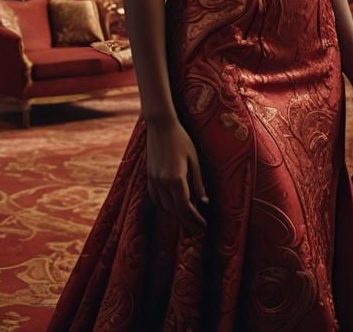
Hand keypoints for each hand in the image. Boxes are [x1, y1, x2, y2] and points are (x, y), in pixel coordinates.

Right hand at [145, 118, 207, 234]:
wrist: (160, 125)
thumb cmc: (181, 139)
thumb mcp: (194, 160)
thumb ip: (198, 183)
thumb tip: (204, 202)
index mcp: (175, 178)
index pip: (185, 208)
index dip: (195, 220)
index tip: (204, 226)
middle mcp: (161, 182)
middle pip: (174, 211)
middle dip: (187, 222)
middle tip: (199, 228)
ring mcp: (152, 180)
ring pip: (163, 207)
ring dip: (176, 216)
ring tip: (188, 220)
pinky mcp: (148, 176)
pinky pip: (155, 199)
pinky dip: (164, 207)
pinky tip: (173, 208)